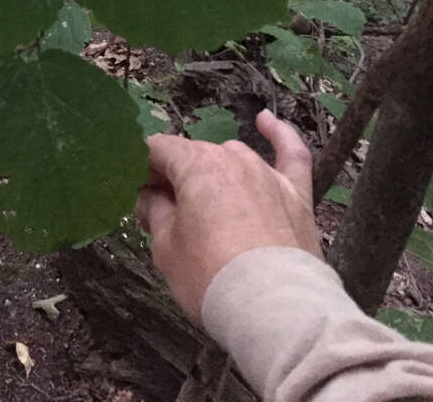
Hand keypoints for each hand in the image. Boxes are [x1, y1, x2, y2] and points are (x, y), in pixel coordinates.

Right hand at [134, 110, 322, 323]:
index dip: (141, 169)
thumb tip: (151, 197)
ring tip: (203, 209)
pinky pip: (290, 153)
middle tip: (163, 216)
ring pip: (231, 159)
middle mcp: (233, 158)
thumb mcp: (166, 249)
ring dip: (213, 174)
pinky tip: (266, 121)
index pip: (158, 150)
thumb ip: (155, 213)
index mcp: (196, 164)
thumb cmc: (211, 278)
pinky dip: (279, 135)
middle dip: (175, 179)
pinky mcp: (297, 194)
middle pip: (194, 157)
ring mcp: (268, 174)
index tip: (136, 194)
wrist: (275, 311)